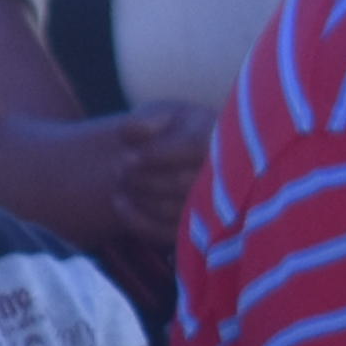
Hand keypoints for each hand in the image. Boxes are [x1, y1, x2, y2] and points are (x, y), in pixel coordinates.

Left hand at [96, 104, 212, 255]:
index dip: (155, 156)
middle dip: (139, 177)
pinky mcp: (199, 232)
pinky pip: (164, 232)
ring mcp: (216, 208)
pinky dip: (135, 220)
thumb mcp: (166, 114)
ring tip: (120, 181)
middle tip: (118, 168)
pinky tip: (119, 202)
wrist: (194, 155)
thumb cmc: (178, 129)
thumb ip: (146, 120)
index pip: (193, 150)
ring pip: (170, 209)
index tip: (128, 156)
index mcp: (222, 142)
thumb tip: (133, 134)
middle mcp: (226, 177)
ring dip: (136, 197)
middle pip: (179, 182)